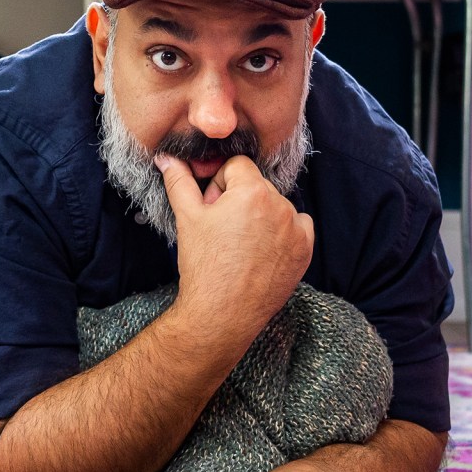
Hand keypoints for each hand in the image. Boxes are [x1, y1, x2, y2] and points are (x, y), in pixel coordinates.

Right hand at [157, 154, 313, 340]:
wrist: (222, 313)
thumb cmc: (204, 266)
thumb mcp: (187, 218)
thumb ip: (179, 181)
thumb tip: (167, 158)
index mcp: (252, 191)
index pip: (237, 166)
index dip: (219, 184)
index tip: (212, 209)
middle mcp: (280, 205)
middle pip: (256, 185)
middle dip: (238, 200)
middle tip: (222, 231)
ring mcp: (296, 229)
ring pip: (275, 206)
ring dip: (260, 216)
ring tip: (241, 245)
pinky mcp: (305, 250)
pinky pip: (297, 226)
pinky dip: (282, 233)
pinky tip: (261, 252)